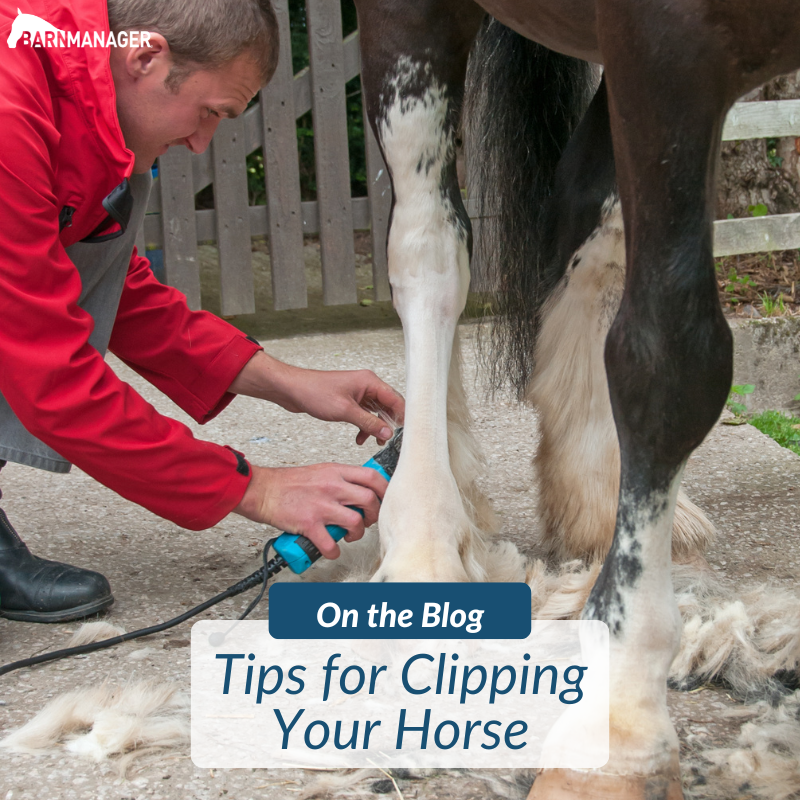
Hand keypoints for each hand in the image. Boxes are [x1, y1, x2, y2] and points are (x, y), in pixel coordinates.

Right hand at [233, 463, 387, 557]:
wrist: (263, 490)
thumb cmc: (289, 483)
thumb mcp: (321, 471)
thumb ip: (342, 479)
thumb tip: (361, 490)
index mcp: (336, 471)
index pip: (373, 477)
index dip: (385, 491)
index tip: (384, 501)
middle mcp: (332, 486)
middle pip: (369, 500)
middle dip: (373, 515)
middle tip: (366, 521)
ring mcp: (321, 505)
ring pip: (355, 522)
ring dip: (357, 533)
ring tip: (349, 535)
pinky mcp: (309, 523)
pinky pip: (331, 543)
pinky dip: (334, 551)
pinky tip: (331, 548)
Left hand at [281, 368, 404, 444]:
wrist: (293, 390)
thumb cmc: (315, 392)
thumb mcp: (345, 411)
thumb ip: (369, 423)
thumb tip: (387, 433)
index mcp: (369, 382)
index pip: (395, 399)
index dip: (403, 416)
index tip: (406, 432)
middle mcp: (367, 385)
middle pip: (388, 406)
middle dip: (389, 424)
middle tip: (391, 440)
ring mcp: (358, 393)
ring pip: (377, 412)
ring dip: (376, 427)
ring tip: (375, 442)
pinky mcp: (350, 401)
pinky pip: (365, 415)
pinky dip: (364, 426)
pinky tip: (359, 438)